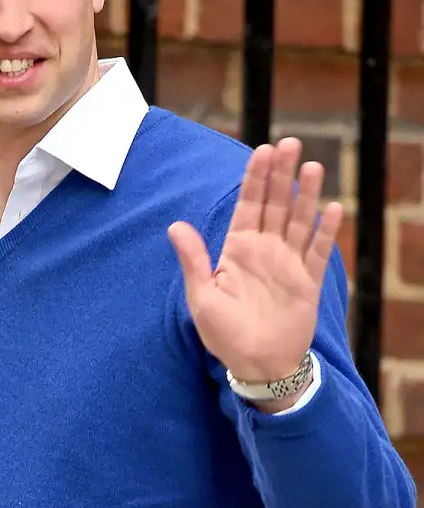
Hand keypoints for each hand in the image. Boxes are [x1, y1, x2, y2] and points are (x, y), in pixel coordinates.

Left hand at [167, 137, 342, 383]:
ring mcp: (288, 264)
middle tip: (287, 143)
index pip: (248, 206)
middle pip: (275, 204)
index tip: (260, 151)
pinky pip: (318, 251)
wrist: (256, 364)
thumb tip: (175, 226)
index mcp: (237, 250)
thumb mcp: (202, 296)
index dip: (254, 178)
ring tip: (311, 165)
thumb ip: (194, 259)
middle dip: (280, 174)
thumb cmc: (224, 334)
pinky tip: (332, 208)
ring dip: (305, 194)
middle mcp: (265, 251)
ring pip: (299, 220)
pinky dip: (325, 230)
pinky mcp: (308, 282)